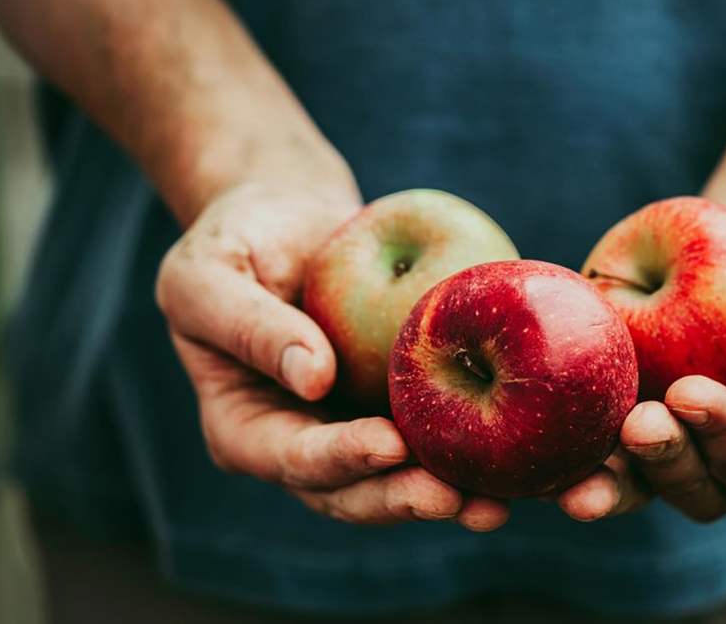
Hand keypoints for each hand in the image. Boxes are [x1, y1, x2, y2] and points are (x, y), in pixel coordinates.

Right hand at [155, 183, 508, 529]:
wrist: (289, 221)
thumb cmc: (235, 240)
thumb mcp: (208, 274)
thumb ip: (248, 325)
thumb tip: (313, 377)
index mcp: (245, 428)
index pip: (291, 457)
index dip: (339, 458)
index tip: (387, 444)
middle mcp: (302, 442)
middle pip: (352, 490)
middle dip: (402, 498)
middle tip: (456, 499)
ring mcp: (353, 428)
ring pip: (400, 478)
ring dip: (447, 495)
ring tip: (496, 505)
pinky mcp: (398, 405)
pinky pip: (435, 433)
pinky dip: (473, 450)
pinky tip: (517, 455)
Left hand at [557, 207, 725, 521]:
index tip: (695, 395)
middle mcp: (722, 460)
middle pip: (696, 490)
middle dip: (667, 462)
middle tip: (640, 422)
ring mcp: (667, 440)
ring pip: (638, 483)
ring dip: (612, 480)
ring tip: (582, 468)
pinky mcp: (618, 408)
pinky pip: (592, 442)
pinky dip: (567, 449)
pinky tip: (543, 444)